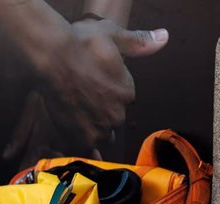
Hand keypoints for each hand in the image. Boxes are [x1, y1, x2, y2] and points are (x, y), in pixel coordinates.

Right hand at [32, 18, 168, 151]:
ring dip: (90, 133)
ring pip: (99, 137)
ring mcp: (100, 129)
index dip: (105, 94)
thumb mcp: (113, 35)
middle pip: (110, 120)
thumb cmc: (82, 44)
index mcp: (127, 91)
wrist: (54, 60)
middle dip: (99, 115)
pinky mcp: (81, 139)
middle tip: (81, 104)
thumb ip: (138, 42)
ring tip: (75, 124)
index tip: (93, 88)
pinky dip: (82, 148)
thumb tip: (164, 38)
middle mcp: (118, 114)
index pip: (120, 99)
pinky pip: (87, 151)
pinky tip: (75, 143)